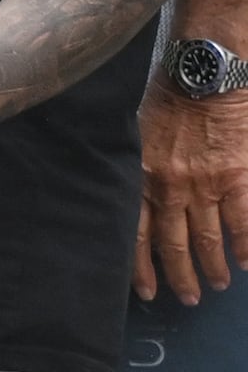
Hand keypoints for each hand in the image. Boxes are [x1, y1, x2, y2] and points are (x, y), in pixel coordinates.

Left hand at [140, 70, 247, 299]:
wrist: (202, 73)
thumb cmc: (167, 100)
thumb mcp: (137, 139)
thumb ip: (138, 172)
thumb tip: (134, 200)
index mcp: (141, 181)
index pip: (137, 237)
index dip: (141, 269)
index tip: (147, 293)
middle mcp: (169, 189)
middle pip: (174, 246)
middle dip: (181, 277)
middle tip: (190, 298)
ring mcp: (205, 185)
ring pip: (209, 239)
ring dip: (215, 266)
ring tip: (220, 284)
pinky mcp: (237, 176)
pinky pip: (244, 220)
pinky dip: (247, 245)